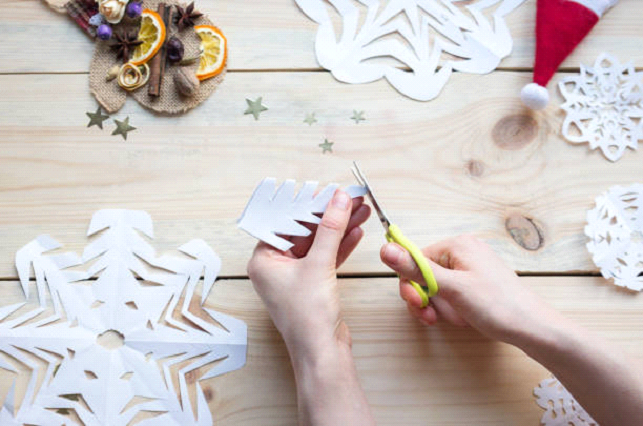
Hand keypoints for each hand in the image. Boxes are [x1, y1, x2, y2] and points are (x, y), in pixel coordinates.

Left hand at [247, 190, 370, 355]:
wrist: (323, 352)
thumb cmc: (308, 317)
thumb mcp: (319, 264)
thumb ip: (330, 228)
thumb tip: (338, 200)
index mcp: (263, 260)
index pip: (285, 222)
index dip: (307, 204)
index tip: (327, 190)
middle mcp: (275, 267)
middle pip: (303, 231)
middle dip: (329, 215)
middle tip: (348, 198)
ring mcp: (294, 277)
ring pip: (318, 243)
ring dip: (339, 227)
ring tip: (360, 210)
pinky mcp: (312, 284)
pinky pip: (325, 257)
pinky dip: (340, 245)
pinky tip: (356, 231)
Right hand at [380, 235, 555, 343]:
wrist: (532, 328)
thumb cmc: (496, 305)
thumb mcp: (451, 288)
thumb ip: (416, 269)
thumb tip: (385, 248)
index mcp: (457, 244)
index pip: (415, 259)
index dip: (411, 285)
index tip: (418, 305)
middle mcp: (463, 251)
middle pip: (423, 273)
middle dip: (425, 298)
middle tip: (431, 317)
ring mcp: (470, 267)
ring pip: (435, 286)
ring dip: (438, 306)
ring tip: (453, 319)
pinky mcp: (475, 282)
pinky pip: (450, 292)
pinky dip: (450, 307)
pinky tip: (461, 317)